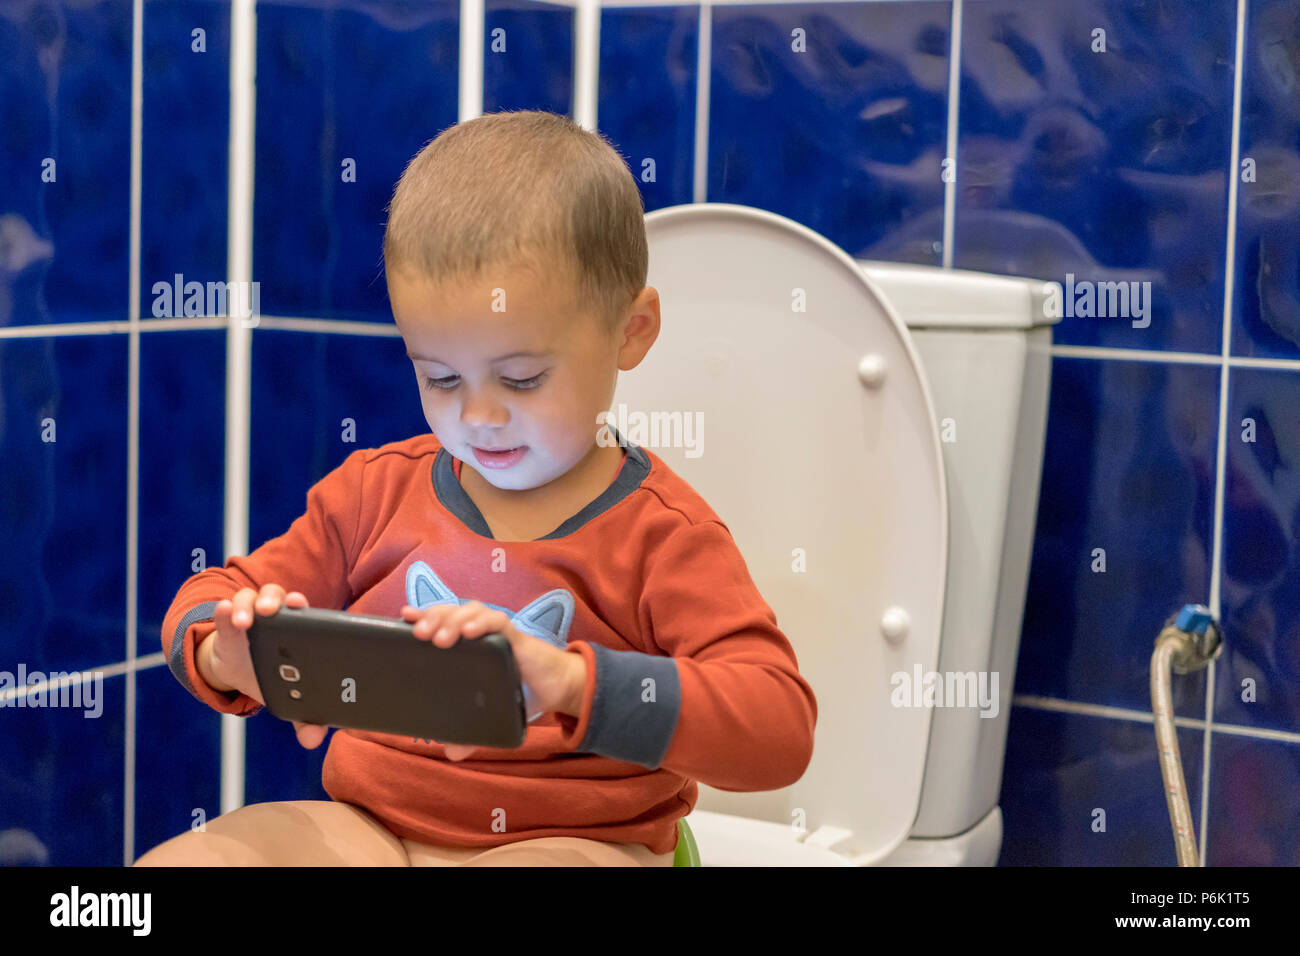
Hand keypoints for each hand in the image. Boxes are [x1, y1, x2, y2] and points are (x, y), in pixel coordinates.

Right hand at [212, 585, 329, 749]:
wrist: (241, 672)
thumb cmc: (274, 678)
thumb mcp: (289, 697)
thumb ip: (305, 718)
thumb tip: (313, 740)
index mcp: (297, 629)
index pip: (303, 611)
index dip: (303, 606)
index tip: (301, 607)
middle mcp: (275, 617)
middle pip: (278, 597)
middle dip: (275, 600)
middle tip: (272, 612)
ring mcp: (250, 617)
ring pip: (250, 598)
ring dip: (247, 605)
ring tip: (244, 621)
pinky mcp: (226, 625)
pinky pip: (225, 611)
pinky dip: (223, 610)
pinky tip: (223, 610)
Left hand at [400, 601, 583, 760]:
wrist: (559, 687)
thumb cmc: (521, 691)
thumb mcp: (490, 712)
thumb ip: (471, 731)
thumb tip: (452, 753)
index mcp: (471, 644)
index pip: (444, 619)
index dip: (425, 615)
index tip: (404, 616)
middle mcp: (483, 632)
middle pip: (453, 610)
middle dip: (433, 616)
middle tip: (418, 633)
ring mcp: (499, 634)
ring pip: (473, 610)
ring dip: (454, 620)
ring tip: (440, 639)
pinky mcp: (517, 638)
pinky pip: (499, 622)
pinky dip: (483, 623)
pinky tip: (471, 632)